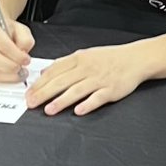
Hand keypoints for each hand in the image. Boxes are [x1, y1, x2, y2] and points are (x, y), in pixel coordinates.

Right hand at [0, 18, 34, 83]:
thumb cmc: (7, 31)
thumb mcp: (21, 29)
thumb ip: (25, 40)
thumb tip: (23, 53)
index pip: (2, 44)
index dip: (16, 55)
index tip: (26, 60)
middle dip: (10, 66)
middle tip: (21, 69)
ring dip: (6, 75)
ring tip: (17, 74)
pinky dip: (0, 79)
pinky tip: (9, 76)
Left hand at [25, 44, 146, 116]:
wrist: (135, 59)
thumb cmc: (110, 58)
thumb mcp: (86, 55)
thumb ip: (65, 63)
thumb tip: (45, 71)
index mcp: (80, 58)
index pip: (55, 70)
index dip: (40, 82)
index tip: (29, 92)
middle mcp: (88, 68)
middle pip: (62, 81)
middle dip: (44, 93)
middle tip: (31, 103)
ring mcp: (100, 79)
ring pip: (77, 90)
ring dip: (62, 100)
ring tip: (49, 110)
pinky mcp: (111, 90)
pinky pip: (98, 98)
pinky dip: (88, 104)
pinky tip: (78, 111)